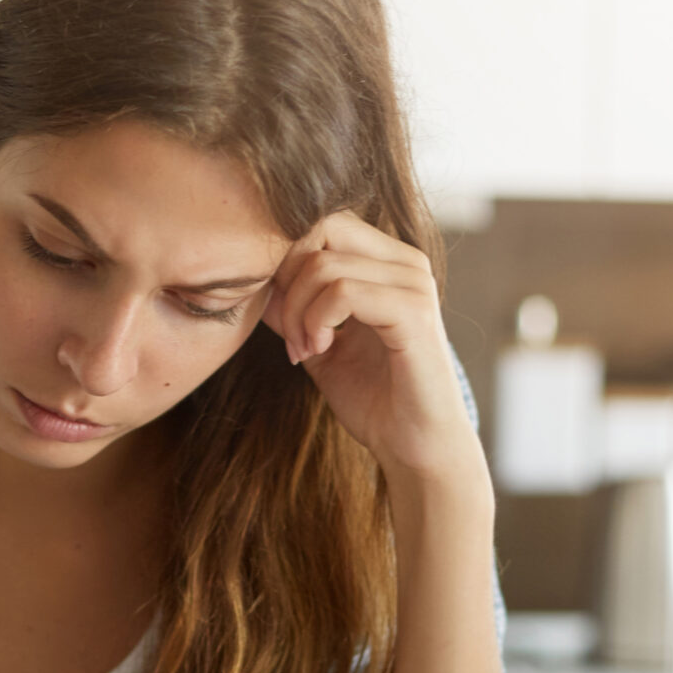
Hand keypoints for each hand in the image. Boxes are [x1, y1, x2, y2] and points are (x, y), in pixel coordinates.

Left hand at [261, 211, 482, 484]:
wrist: (415, 448)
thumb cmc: (374, 400)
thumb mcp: (318, 345)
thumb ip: (292, 310)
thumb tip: (257, 281)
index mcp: (388, 263)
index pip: (323, 224)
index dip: (287, 261)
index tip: (283, 318)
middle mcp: (406, 263)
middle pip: (322, 229)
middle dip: (288, 279)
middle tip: (290, 333)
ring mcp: (414, 284)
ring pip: (324, 264)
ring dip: (298, 311)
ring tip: (305, 349)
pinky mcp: (414, 312)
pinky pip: (343, 291)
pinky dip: (317, 321)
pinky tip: (320, 350)